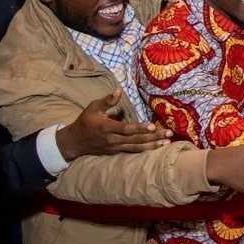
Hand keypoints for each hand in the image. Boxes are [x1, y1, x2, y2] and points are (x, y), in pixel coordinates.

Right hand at [55, 89, 171, 161]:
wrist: (74, 142)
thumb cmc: (85, 121)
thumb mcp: (93, 107)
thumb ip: (107, 100)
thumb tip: (119, 90)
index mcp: (106, 127)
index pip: (125, 129)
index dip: (140, 128)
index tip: (153, 126)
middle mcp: (112, 139)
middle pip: (135, 139)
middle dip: (154, 137)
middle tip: (169, 134)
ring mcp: (114, 147)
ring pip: (136, 147)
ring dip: (153, 145)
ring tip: (167, 142)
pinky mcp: (116, 152)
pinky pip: (133, 151)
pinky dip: (146, 150)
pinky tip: (157, 147)